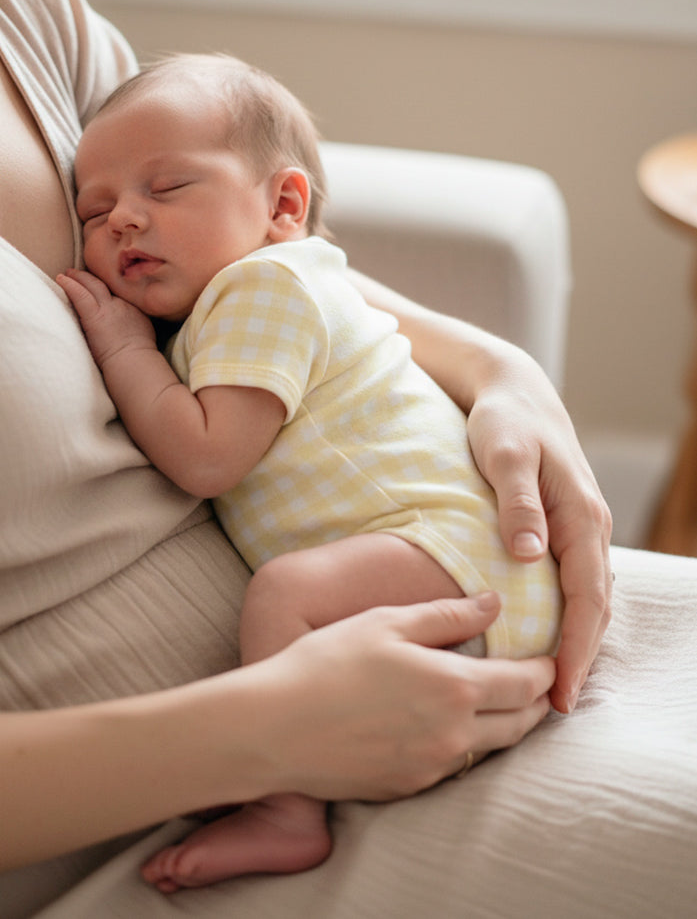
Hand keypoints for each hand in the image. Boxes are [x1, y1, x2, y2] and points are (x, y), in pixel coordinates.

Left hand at [57, 269, 157, 367]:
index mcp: (133, 307)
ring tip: (68, 273)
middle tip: (79, 272)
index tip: (99, 283)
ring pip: (92, 285)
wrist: (134, 362)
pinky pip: (80, 295)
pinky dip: (70, 285)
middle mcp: (121, 303)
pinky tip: (61, 279)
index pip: (117, 291)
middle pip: (105, 284)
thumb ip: (137, 322)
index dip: (106, 285)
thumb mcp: (145, 331)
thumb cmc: (140, 356)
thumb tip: (132, 323)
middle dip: (92, 277)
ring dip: (79, 277)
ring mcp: (107, 308)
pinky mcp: (94, 316)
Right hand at [261, 592, 553, 801]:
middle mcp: (453, 734)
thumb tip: (494, 604)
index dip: (544, 670)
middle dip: (536, 702)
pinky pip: (454, 767)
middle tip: (538, 685)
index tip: (549, 659)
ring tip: (502, 705)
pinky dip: (466, 746)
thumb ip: (448, 615)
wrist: (274, 728)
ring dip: (505, 727)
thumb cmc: (326, 664)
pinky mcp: (407, 788)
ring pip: (491, 750)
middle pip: (520, 724)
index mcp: (454, 687)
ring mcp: (431, 767)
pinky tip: (449, 727)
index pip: (526, 683)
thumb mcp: (387, 623)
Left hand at [466, 382, 611, 713]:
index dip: (575, 646)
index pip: (585, 595)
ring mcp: (581, 529)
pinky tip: (552, 639)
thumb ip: (517, 503)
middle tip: (555, 706)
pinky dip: (571, 617)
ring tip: (555, 686)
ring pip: (589, 598)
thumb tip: (529, 554)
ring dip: (578, 642)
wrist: (514, 393)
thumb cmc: (505, 422)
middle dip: (580, 657)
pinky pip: (576, 583)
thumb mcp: (504, 455)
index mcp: (580, 515)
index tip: (560, 687)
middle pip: (595, 607)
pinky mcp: (565, 529)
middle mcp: (589, 527)